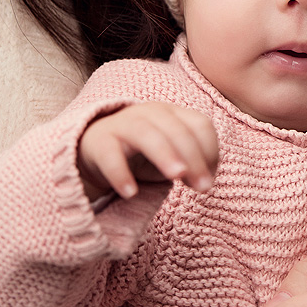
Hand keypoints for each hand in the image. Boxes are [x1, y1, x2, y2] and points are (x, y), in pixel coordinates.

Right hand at [77, 102, 217, 200]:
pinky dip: (120, 173)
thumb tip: (204, 182)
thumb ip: (191, 165)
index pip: (200, 124)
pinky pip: (110, 154)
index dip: (210, 151)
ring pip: (146, 134)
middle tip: (202, 188)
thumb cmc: (142, 154)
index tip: (208, 180)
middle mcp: (150, 112)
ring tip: (176, 178)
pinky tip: (130, 193)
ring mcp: (123, 124)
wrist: (95, 149)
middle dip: (194, 158)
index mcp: (173, 113)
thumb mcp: (171, 156)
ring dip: (164, 155)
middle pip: (176, 129)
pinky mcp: (99, 141)